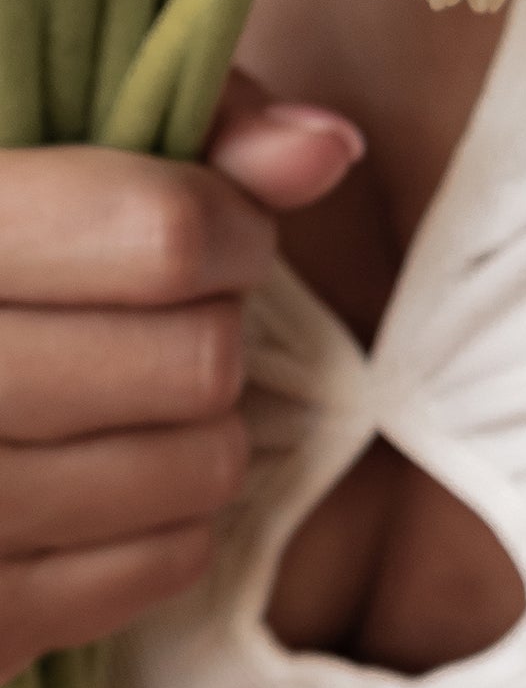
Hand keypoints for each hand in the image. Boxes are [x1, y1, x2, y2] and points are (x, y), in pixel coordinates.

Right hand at [0, 84, 362, 678]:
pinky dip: (167, 521)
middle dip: (210, 327)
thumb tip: (326, 147)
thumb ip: (187, 123)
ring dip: (198, 427)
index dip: (231, 227)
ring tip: (129, 399)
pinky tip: (102, 477)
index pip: (161, 238)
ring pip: (199, 467)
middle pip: (196, 361)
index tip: (215, 233)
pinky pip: (165, 563)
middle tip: (155, 319)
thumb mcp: (38, 135)